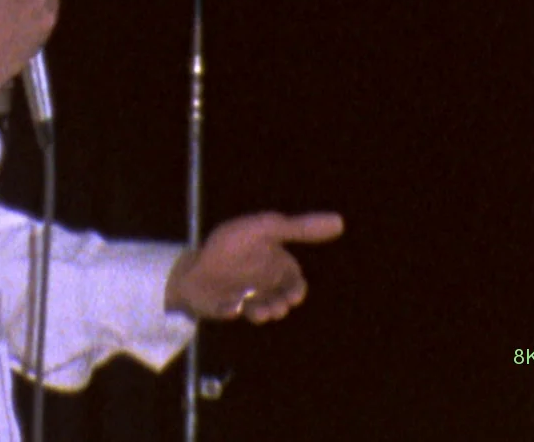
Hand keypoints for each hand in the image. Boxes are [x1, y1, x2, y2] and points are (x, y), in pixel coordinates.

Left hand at [165, 211, 344, 323]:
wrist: (192, 258)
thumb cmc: (230, 244)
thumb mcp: (265, 229)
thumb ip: (300, 228)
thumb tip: (341, 222)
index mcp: (274, 264)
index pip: (296, 283)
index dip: (296, 290)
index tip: (292, 294)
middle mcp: (264, 282)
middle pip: (283, 300)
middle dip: (280, 304)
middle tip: (271, 304)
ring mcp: (246, 296)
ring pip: (264, 311)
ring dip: (262, 311)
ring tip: (251, 307)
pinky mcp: (228, 307)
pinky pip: (233, 312)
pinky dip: (232, 310)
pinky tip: (229, 305)